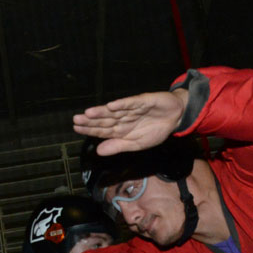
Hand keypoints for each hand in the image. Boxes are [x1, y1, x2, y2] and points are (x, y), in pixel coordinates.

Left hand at [72, 89, 186, 155]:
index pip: (103, 130)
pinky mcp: (143, 100)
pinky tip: (111, 106)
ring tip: (88, 113)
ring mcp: (132, 108)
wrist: (175, 117)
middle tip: (76, 119)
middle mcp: (123, 117)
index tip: (77, 128)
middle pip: (105, 119)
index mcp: (121, 129)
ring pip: (114, 110)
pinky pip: (131, 103)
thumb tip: (99, 151)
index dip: (90, 129)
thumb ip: (118, 146)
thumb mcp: (137, 144)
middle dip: (91, 120)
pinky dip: (122, 104)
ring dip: (102, 111)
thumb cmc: (155, 130)